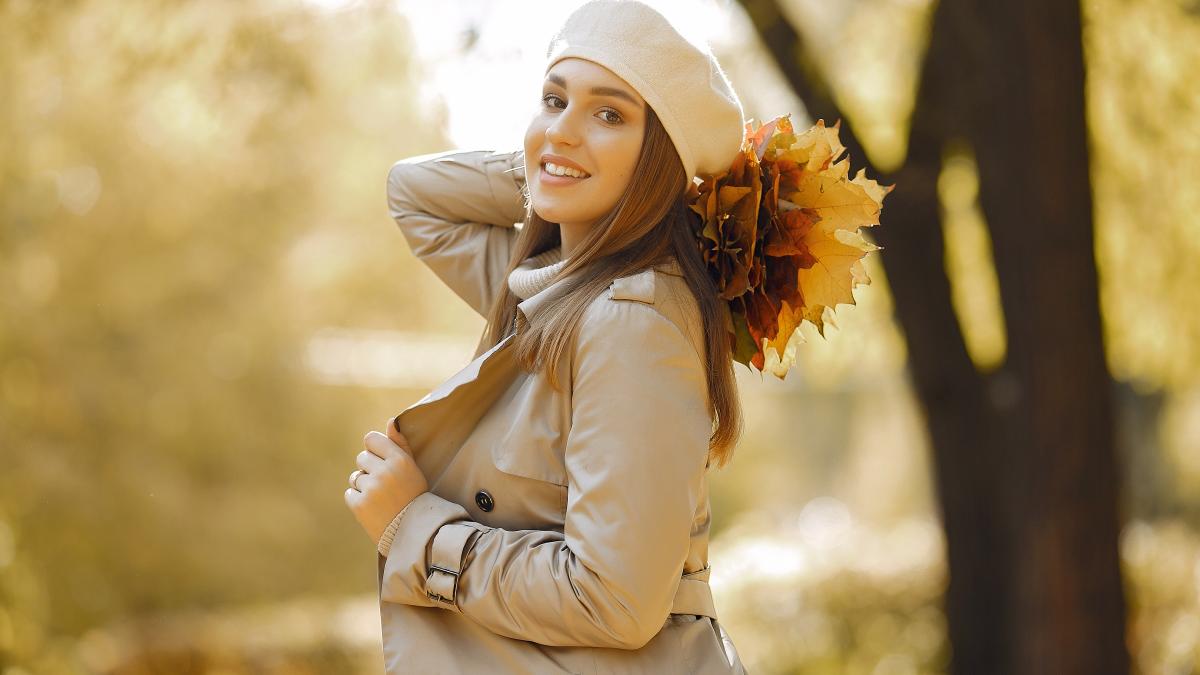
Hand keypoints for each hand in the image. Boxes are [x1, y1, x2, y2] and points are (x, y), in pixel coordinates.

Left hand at [344, 416, 428, 544]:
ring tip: (381, 498)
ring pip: (355, 477)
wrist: (413, 532)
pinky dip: (358, 500)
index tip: (382, 461)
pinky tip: (374, 507)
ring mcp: (371, 489)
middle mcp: (385, 472)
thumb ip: (400, 444)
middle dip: (369, 469)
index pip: (371, 439)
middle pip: (361, 458)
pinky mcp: (359, 505)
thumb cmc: (414, 496)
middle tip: (385, 484)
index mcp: (399, 460)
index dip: (374, 449)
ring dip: (364, 485)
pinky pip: (350, 493)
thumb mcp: (412, 468)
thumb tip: (390, 421)